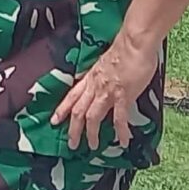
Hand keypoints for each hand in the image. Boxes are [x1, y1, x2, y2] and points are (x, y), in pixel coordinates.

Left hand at [52, 35, 153, 151]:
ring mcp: (108, 92)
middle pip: (78, 111)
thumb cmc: (124, 49)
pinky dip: (121, 131)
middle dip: (73, 129)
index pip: (71, 96)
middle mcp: (95, 86)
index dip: (62, 109)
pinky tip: (123, 141)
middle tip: (71, 144)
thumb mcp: (106, 63)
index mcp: (90, 78)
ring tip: (93, 146)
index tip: (54, 120)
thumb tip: (106, 81)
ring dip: (92, 133)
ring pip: (93, 117)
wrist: (134, 44)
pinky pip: (120, 118)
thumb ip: (103, 74)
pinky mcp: (123, 96)